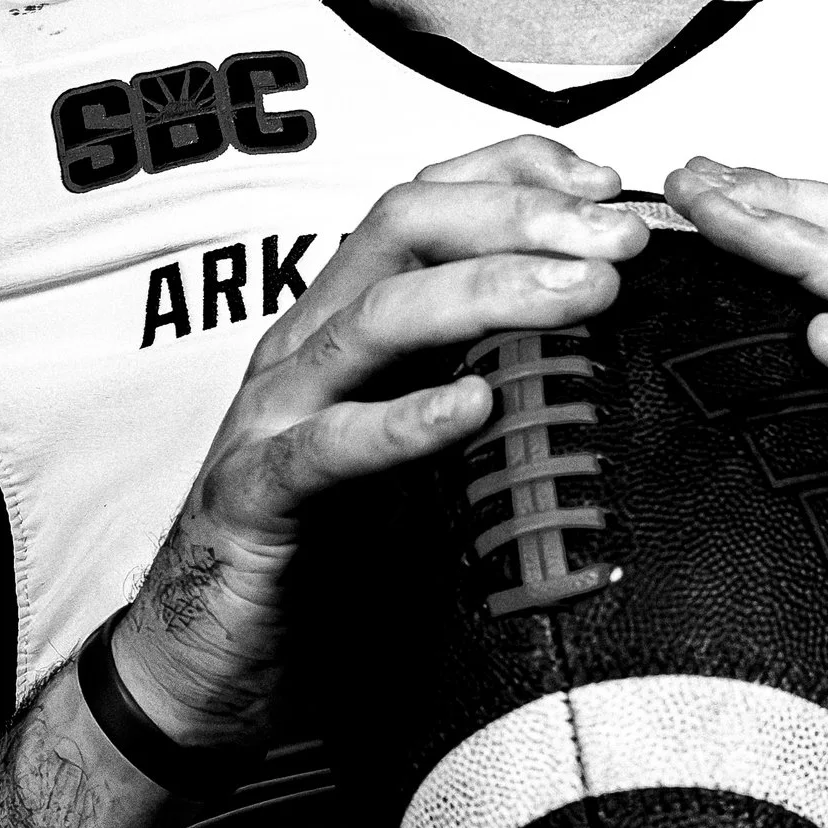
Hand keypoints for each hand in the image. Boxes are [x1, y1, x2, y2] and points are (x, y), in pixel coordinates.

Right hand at [111, 138, 646, 746]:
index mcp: (350, 320)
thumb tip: (610, 349)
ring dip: (485, 291)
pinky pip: (327, 447)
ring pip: (375, 316)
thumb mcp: (420, 445)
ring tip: (577, 297)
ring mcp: (275, 414)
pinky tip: (471, 408)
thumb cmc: (327, 547)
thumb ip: (489, 386)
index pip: (429, 199)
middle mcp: (310, 345)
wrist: (209, 655)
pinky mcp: (254, 495)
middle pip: (405, 228)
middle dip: (519, 217)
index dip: (518, 173)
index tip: (611, 185)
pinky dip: (401, 421)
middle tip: (618, 242)